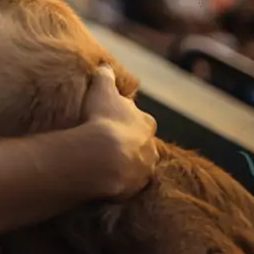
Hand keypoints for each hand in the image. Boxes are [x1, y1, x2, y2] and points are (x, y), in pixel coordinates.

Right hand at [82, 64, 158, 199]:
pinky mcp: (134, 188)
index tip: (113, 120)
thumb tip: (105, 65)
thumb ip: (106, 76)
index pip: (141, 120)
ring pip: (137, 165)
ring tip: (104, 163)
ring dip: (125, 164)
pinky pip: (126, 184)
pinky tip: (102, 177)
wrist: (102, 155)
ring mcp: (144, 169)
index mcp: (146, 122)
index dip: (127, 120)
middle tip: (109, 143)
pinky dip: (117, 180)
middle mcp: (152, 147)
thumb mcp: (102, 89)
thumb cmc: (103, 118)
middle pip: (142, 144)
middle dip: (130, 143)